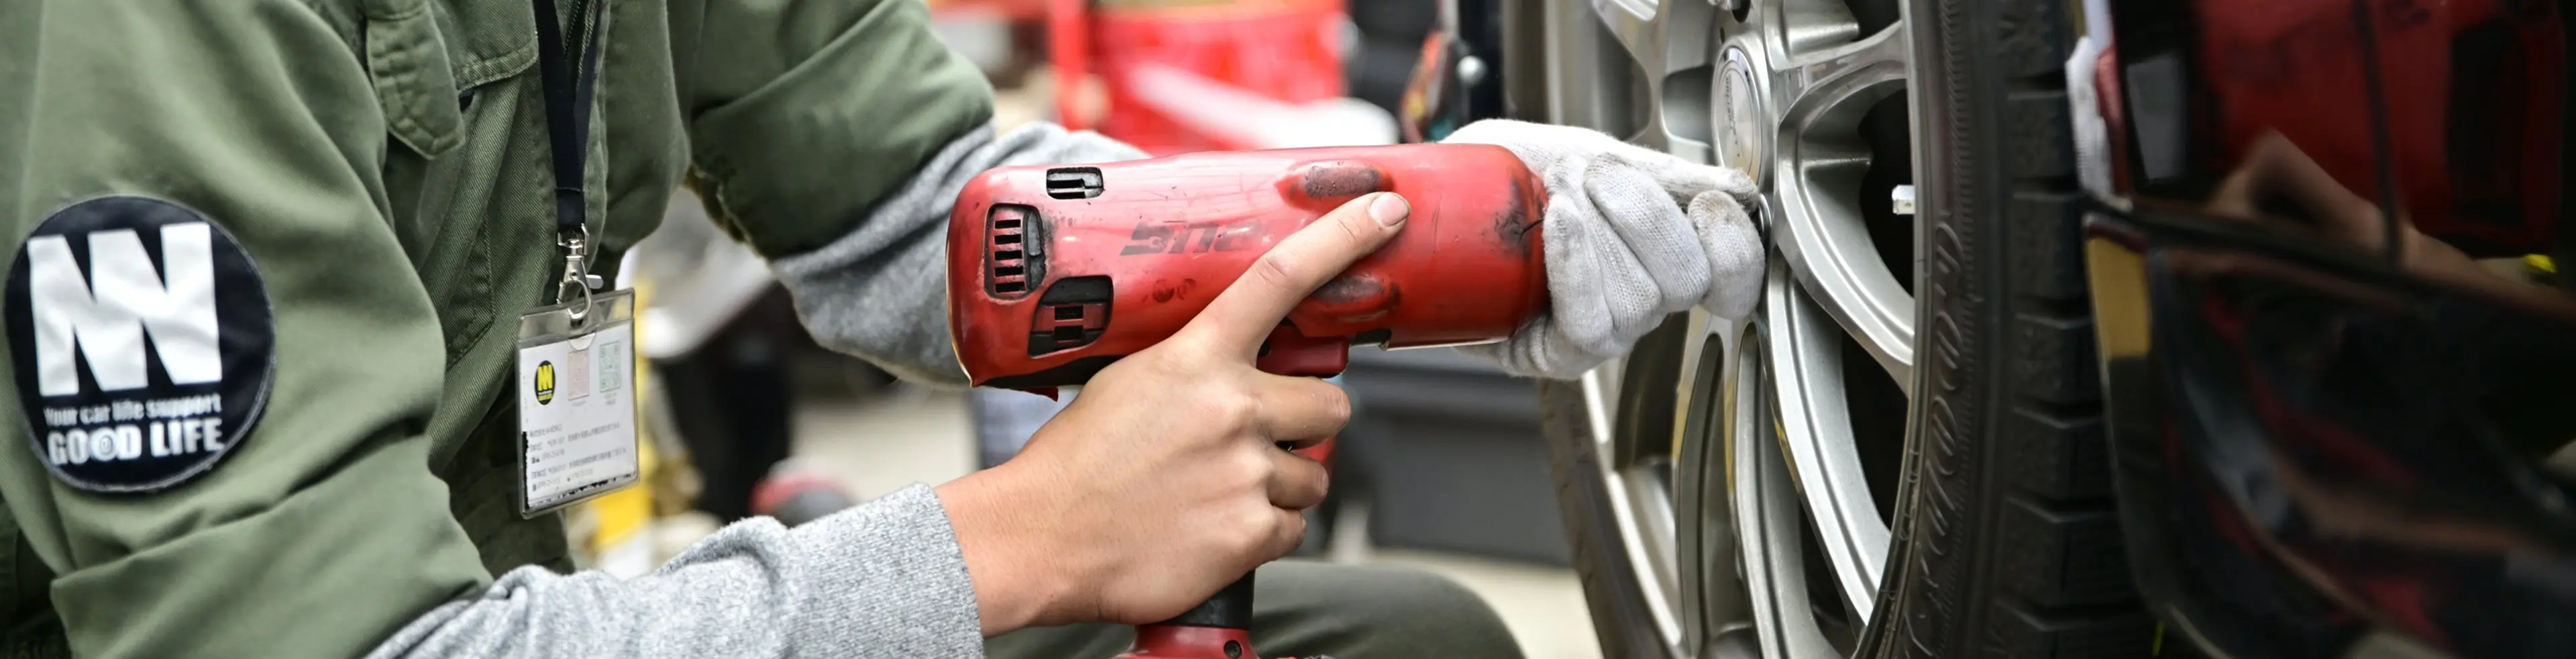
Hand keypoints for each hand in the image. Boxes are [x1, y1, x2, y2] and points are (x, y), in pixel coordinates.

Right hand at [934, 192, 1412, 634]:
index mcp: (1197, 357)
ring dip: (1281, 484)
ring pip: (1314, 474)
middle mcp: (1233, 408)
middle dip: (1306, 424)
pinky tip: (1213, 528)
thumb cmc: (1075, 462)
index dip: (1342, 237)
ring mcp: (1246, 471)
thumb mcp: (1127, 379)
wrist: (1040, 538)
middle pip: (1332, 404)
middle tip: (1259, 438)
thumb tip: (1230, 359)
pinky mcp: (1250, 532)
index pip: (1282, 279)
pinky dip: (1263, 532)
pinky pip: (1294, 527)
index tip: (1383, 212)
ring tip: (1218, 492)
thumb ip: (1192, 363)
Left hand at [1441, 119, 1764, 378]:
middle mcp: (1641, 303)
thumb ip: (1669, 178)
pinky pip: (1588, 325)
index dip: (1738, 251)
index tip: (1711, 205)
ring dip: (1600, 229)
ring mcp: (1598, 333)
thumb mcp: (1600, 157)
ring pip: (1638, 302)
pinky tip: (1561, 222)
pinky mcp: (1551, 355)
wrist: (1440, 188)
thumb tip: (1738, 194)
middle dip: (1646, 214)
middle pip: (1686, 282)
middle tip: (1596, 171)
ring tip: (1562, 185)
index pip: (1734, 281)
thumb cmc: (1514, 174)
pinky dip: (1577, 266)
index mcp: (1666, 258)